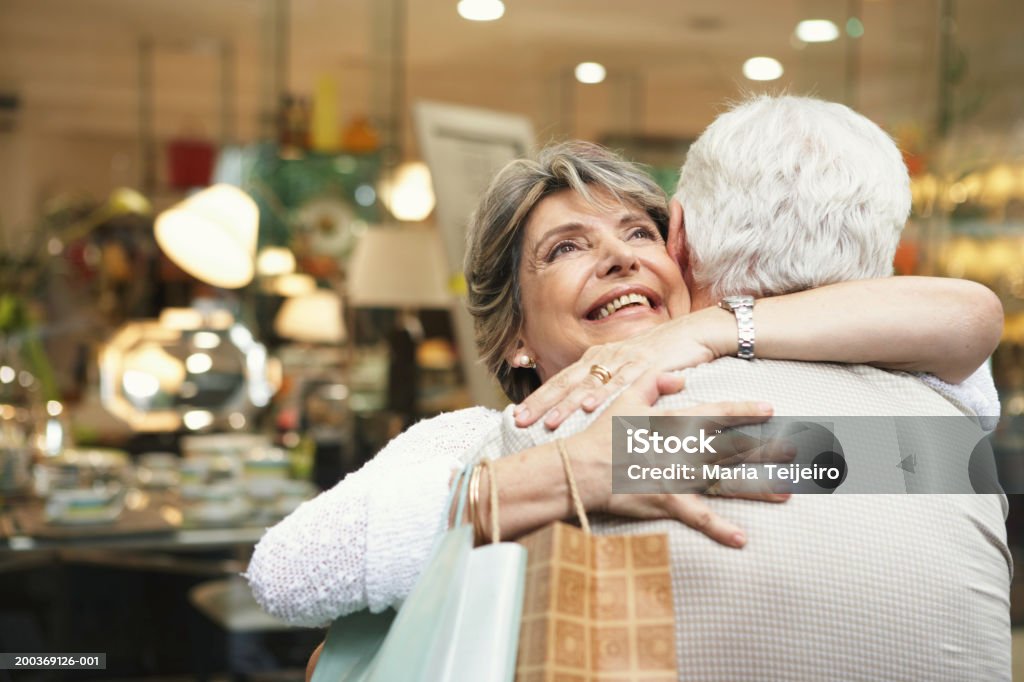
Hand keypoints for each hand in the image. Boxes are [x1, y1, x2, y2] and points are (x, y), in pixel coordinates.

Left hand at [515, 308, 732, 428]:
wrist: (697, 333)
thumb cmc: (662, 356)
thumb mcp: (629, 371)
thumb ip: (608, 386)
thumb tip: (584, 408)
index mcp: (598, 358)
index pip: (562, 380)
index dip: (538, 398)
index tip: (515, 416)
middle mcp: (606, 357)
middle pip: (567, 382)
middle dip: (542, 403)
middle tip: (519, 421)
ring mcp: (625, 360)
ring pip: (590, 385)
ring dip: (568, 404)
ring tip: (548, 423)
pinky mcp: (647, 366)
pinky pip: (622, 383)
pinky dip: (605, 396)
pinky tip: (589, 408)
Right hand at [564, 370, 783, 548]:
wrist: (578, 469)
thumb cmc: (600, 433)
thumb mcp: (624, 399)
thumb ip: (654, 382)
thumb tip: (682, 377)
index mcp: (673, 421)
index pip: (717, 413)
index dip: (745, 411)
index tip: (771, 410)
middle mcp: (682, 447)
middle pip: (732, 448)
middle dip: (766, 449)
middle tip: (798, 453)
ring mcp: (677, 475)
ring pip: (724, 481)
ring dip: (757, 487)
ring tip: (788, 492)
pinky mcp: (667, 501)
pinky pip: (697, 517)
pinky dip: (719, 530)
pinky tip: (742, 539)